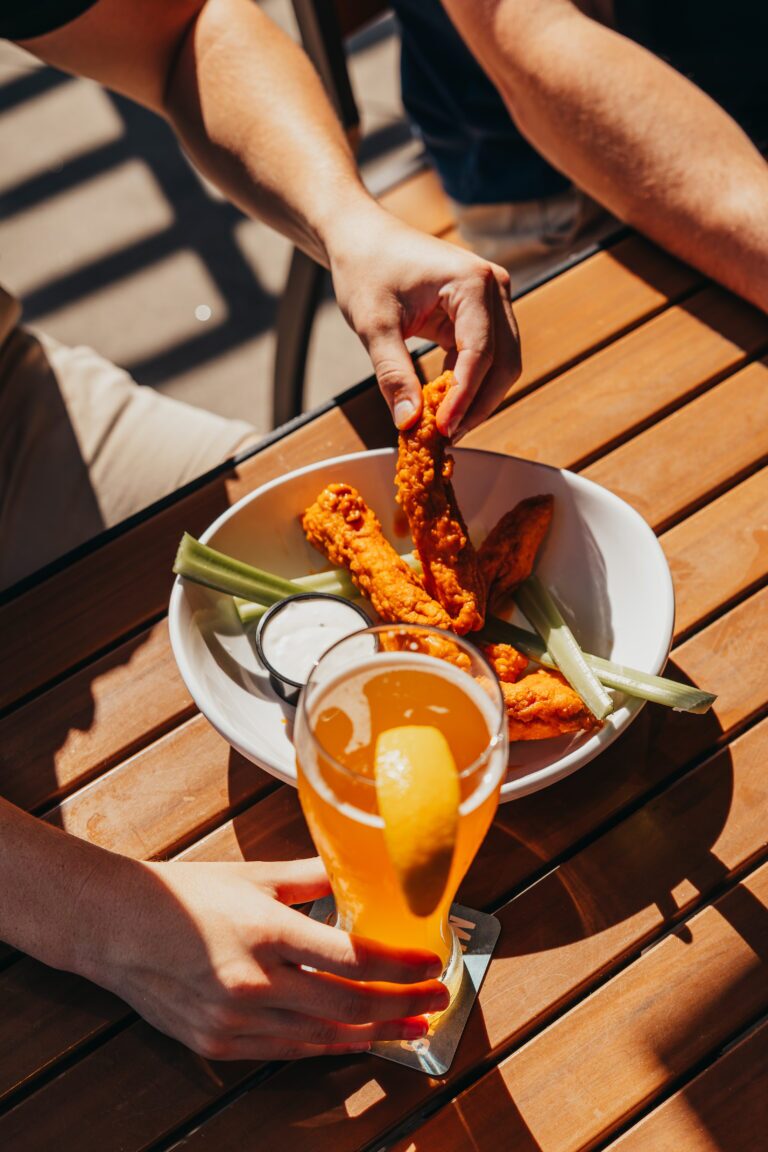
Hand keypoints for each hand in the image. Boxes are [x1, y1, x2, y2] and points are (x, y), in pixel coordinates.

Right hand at [85, 856, 447, 1060]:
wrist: (116, 927)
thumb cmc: (186, 893)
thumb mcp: (253, 874)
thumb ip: (312, 875)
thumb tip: (360, 869)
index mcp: (266, 931)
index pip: (352, 957)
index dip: (401, 966)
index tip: (434, 963)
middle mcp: (254, 982)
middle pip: (348, 1005)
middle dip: (403, 1005)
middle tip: (438, 1000)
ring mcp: (236, 1021)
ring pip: (324, 1038)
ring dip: (376, 1034)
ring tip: (413, 1028)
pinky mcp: (220, 1044)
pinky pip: (288, 1051)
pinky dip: (329, 1046)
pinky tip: (358, 1039)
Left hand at [329, 205, 520, 438]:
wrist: (361, 237)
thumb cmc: (365, 268)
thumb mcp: (374, 324)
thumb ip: (393, 374)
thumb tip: (409, 422)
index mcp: (472, 282)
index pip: (481, 352)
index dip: (464, 397)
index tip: (442, 428)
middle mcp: (494, 287)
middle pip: (503, 362)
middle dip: (477, 404)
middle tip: (445, 436)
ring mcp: (492, 300)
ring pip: (501, 364)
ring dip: (477, 399)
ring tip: (444, 427)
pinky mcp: (481, 314)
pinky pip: (486, 358)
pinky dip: (468, 384)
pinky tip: (443, 405)